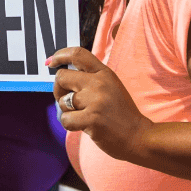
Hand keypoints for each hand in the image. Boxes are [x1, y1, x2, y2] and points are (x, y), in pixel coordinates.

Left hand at [49, 47, 151, 161]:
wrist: (139, 136)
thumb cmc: (121, 114)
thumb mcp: (110, 86)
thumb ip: (91, 78)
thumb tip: (61, 76)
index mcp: (104, 73)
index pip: (78, 54)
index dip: (60, 55)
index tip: (50, 62)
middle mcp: (99, 83)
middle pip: (62, 77)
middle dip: (58, 90)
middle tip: (66, 100)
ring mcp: (95, 100)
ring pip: (62, 101)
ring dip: (67, 111)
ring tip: (83, 116)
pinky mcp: (91, 119)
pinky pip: (65, 119)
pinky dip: (69, 124)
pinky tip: (83, 126)